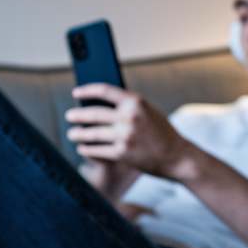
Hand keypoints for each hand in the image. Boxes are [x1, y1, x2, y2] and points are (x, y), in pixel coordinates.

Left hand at [65, 84, 195, 180]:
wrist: (178, 157)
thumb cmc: (162, 133)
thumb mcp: (148, 111)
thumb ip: (128, 106)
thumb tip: (99, 104)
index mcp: (135, 102)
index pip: (104, 91)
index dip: (87, 90)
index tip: (76, 92)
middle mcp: (129, 117)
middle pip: (93, 114)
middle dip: (77, 115)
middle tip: (70, 116)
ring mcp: (124, 136)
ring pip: (92, 134)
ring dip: (78, 134)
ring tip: (72, 134)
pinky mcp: (122, 154)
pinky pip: (97, 150)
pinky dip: (87, 150)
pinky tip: (83, 148)